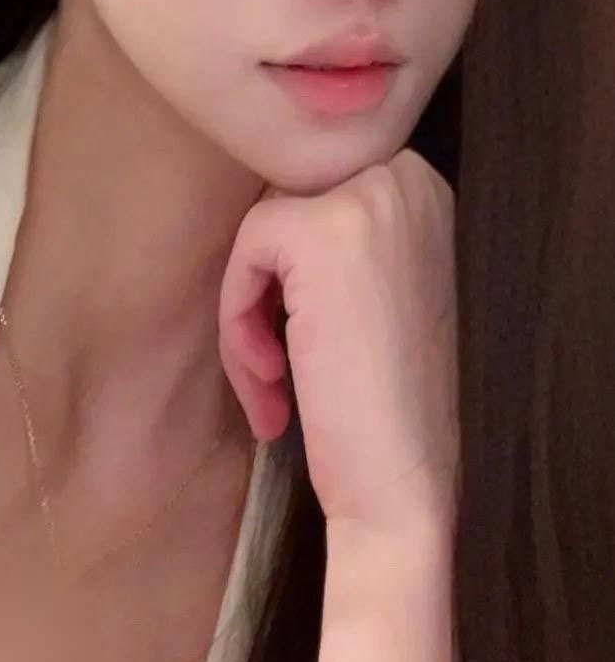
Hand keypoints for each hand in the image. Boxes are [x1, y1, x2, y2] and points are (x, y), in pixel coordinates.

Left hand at [217, 150, 458, 532]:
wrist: (402, 482)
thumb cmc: (382, 403)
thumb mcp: (375, 292)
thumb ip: (335, 242)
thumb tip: (264, 220)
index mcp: (423, 188)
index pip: (311, 199)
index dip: (286, 275)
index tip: (296, 341)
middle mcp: (407, 179)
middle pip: (282, 212)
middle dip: (264, 295)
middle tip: (273, 371)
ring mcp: (372, 200)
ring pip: (260, 236)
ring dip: (247, 318)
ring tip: (271, 385)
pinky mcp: (324, 232)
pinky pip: (246, 252)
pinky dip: (238, 317)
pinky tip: (272, 377)